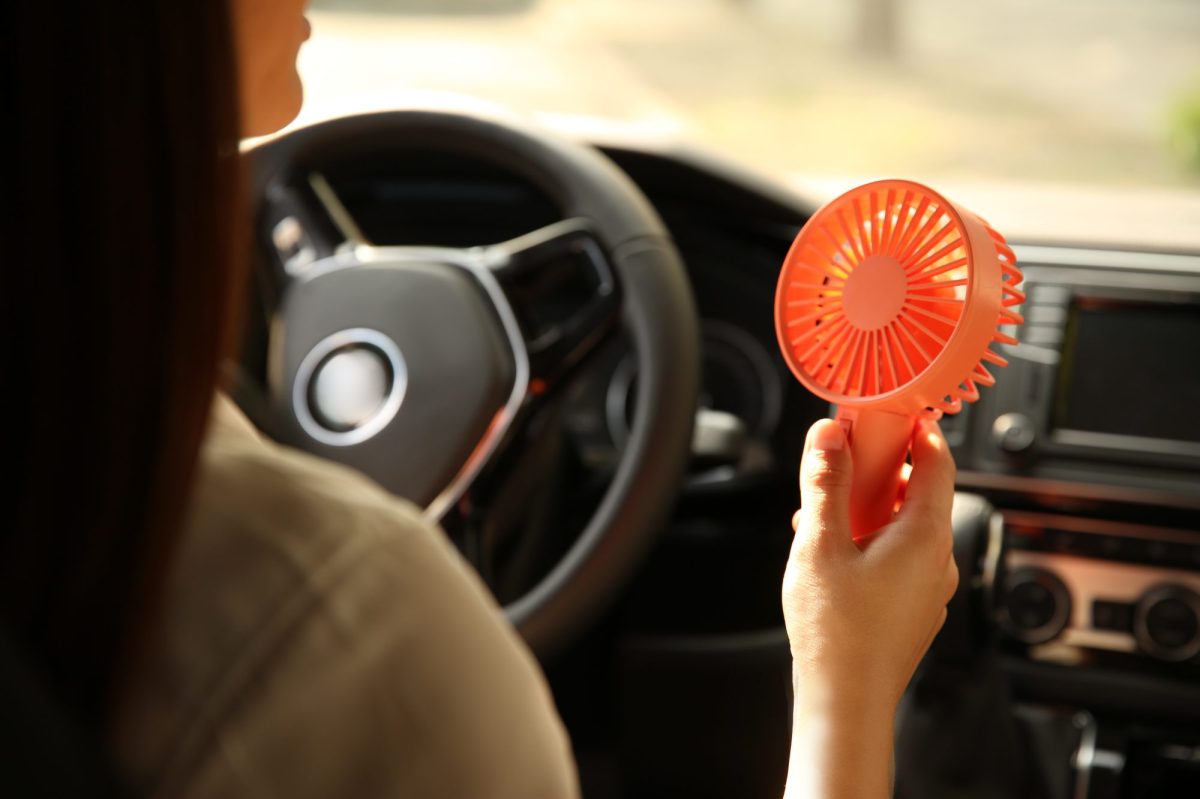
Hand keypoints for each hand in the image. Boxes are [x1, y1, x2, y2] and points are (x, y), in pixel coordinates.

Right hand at [781, 417, 957, 797]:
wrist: (845, 700)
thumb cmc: (837, 632)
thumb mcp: (820, 543)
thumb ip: (825, 483)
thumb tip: (829, 435)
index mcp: (926, 535)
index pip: (937, 460)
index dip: (915, 429)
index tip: (890, 413)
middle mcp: (938, 560)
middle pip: (918, 493)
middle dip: (879, 471)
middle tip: (843, 458)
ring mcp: (928, 588)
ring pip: (904, 528)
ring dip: (868, 509)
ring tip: (824, 514)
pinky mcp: (912, 609)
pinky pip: (898, 558)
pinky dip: (870, 541)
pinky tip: (831, 553)